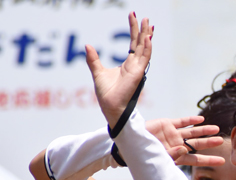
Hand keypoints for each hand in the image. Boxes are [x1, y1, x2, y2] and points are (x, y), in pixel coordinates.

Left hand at [87, 12, 152, 127]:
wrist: (110, 107)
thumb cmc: (106, 94)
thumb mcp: (97, 72)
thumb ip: (93, 59)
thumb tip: (87, 46)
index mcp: (128, 64)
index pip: (133, 44)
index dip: (133, 30)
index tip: (132, 16)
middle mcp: (135, 65)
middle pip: (141, 44)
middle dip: (143, 30)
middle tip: (144, 17)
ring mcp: (137, 69)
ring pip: (145, 49)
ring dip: (147, 35)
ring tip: (148, 23)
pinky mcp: (138, 74)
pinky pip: (144, 58)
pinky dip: (147, 48)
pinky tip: (147, 37)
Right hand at [145, 116, 224, 165]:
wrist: (129, 143)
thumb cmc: (143, 155)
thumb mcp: (159, 158)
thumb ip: (173, 155)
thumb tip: (185, 150)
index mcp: (177, 156)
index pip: (196, 160)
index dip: (209, 160)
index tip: (222, 161)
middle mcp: (177, 145)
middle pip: (197, 145)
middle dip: (209, 143)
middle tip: (221, 141)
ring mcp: (172, 134)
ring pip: (192, 132)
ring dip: (204, 130)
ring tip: (216, 129)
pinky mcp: (166, 124)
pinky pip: (182, 122)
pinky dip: (191, 120)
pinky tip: (201, 119)